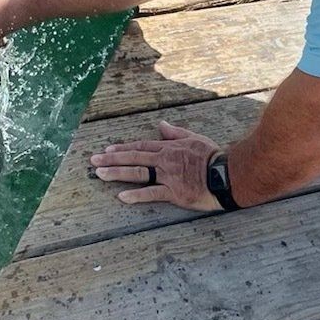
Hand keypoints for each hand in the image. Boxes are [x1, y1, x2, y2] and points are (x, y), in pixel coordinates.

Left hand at [90, 120, 221, 209]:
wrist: (227, 175)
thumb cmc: (213, 157)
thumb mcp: (195, 138)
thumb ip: (175, 132)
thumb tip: (161, 124)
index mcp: (169, 148)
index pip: (141, 146)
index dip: (123, 148)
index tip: (107, 150)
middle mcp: (164, 160)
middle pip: (133, 157)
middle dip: (112, 159)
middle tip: (93, 161)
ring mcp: (168, 176)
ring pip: (138, 173)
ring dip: (117, 173)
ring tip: (100, 174)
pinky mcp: (174, 192)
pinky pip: (152, 193)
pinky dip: (136, 195)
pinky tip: (121, 196)